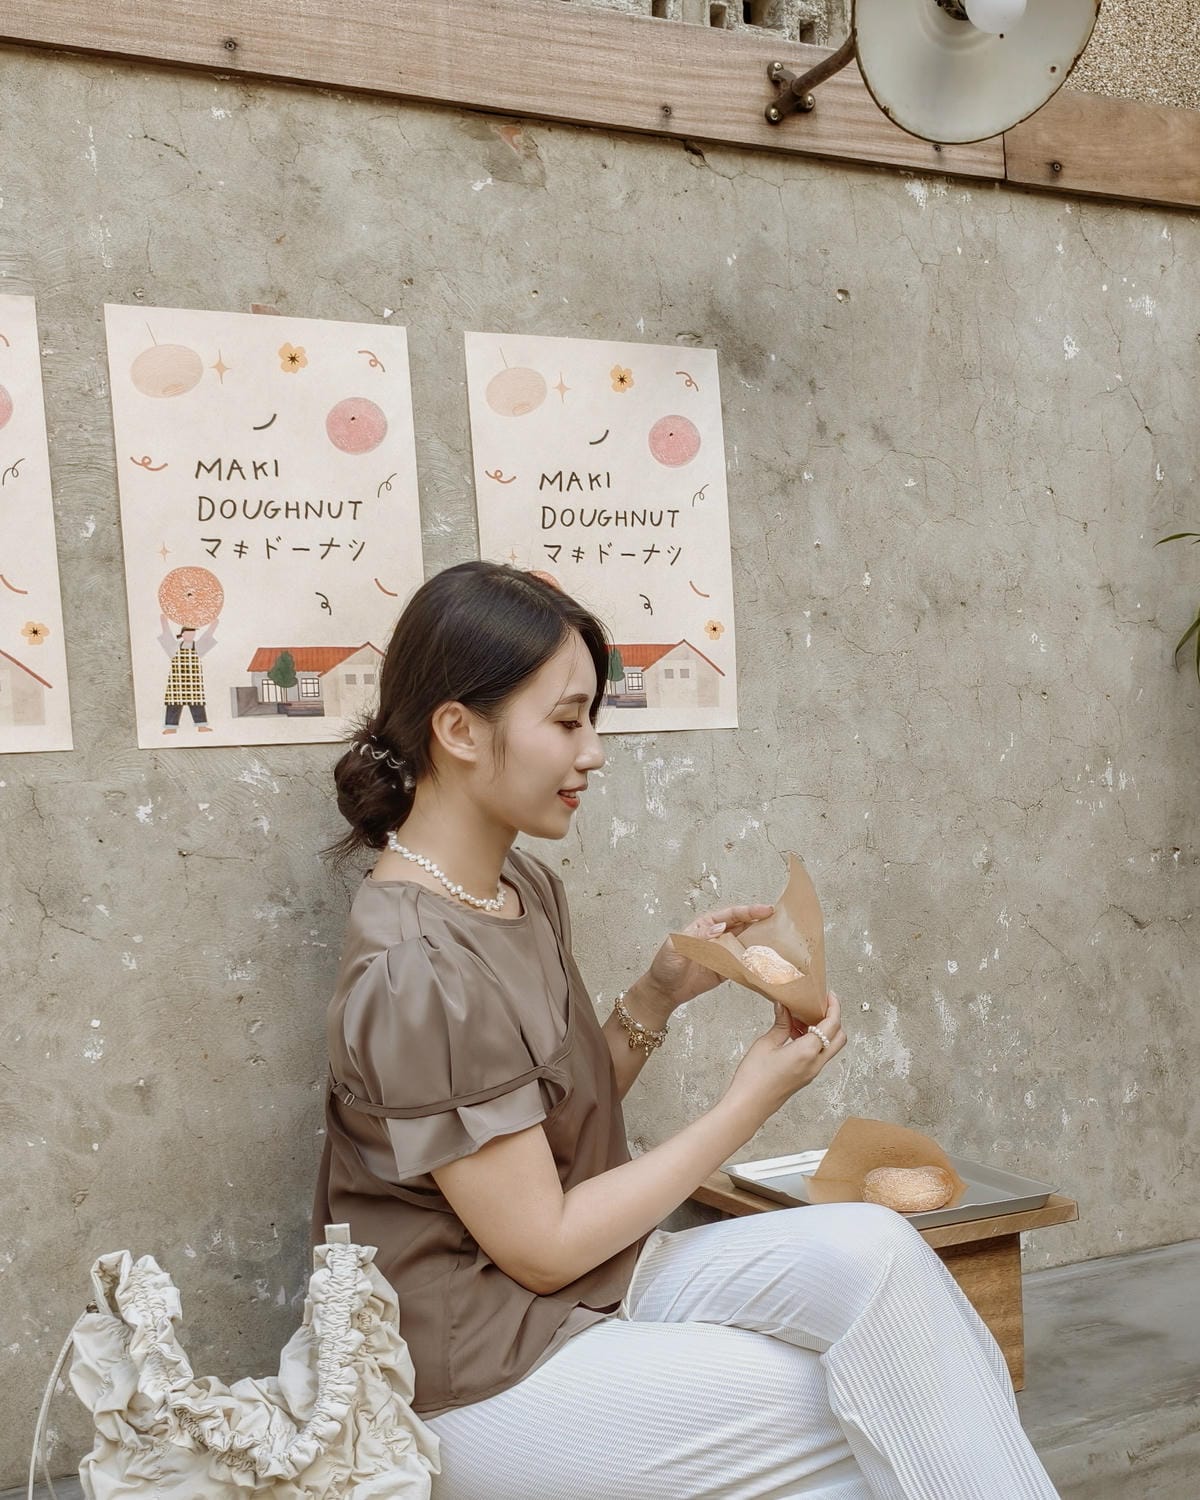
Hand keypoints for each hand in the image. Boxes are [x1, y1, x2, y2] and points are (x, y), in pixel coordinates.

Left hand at [641, 902, 775, 1014]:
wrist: (663, 991)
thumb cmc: (665, 965)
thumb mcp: (676, 946)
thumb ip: (698, 936)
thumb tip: (720, 927)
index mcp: (705, 926)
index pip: (730, 915)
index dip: (749, 911)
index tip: (765, 910)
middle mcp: (717, 937)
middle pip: (743, 926)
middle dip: (760, 923)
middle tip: (779, 922)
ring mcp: (722, 953)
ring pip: (745, 944)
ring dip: (760, 942)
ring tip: (778, 941)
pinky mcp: (725, 970)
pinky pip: (742, 964)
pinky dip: (753, 963)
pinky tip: (764, 962)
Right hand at [727, 992, 845, 1123]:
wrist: (748, 1106)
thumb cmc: (754, 1079)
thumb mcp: (766, 1044)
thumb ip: (781, 1024)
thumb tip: (785, 1007)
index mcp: (807, 1052)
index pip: (832, 1025)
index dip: (834, 1007)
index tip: (829, 995)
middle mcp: (815, 1063)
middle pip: (839, 1037)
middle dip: (834, 1019)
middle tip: (820, 1005)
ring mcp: (812, 1072)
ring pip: (829, 1047)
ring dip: (823, 1030)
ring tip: (801, 1018)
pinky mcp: (805, 1077)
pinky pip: (818, 1055)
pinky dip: (814, 1041)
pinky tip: (794, 1033)